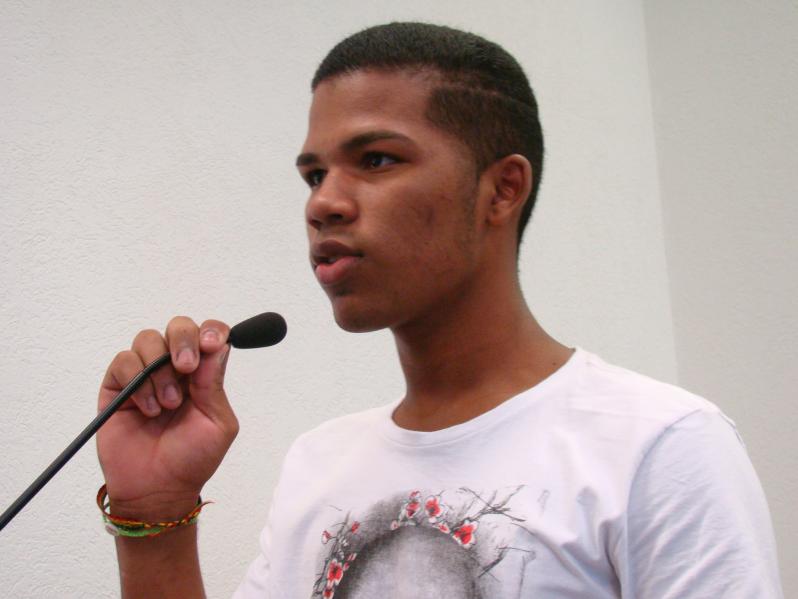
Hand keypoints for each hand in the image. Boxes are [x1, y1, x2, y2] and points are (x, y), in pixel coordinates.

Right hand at [96, 316, 238, 519]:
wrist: (158, 490)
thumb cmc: (191, 459)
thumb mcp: (217, 423)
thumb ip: (214, 383)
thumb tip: (219, 345)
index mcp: (202, 374)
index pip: (207, 335)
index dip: (210, 331)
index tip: (211, 343)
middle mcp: (173, 368)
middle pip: (178, 327)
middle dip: (183, 340)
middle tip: (186, 367)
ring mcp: (144, 375)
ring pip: (147, 339)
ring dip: (159, 370)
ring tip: (168, 405)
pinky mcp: (117, 387)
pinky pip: (122, 361)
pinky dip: (136, 381)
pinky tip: (148, 409)